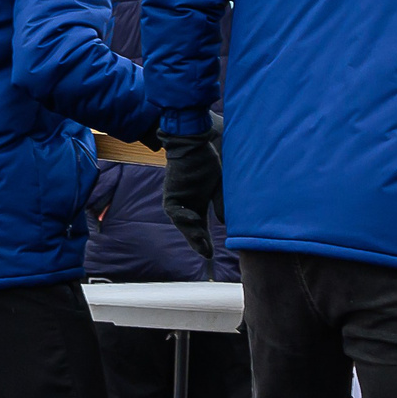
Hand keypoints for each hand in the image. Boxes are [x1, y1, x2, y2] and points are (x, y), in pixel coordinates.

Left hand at [163, 128, 223, 258]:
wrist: (194, 143)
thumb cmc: (206, 161)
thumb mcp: (219, 186)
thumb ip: (221, 203)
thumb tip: (226, 223)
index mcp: (199, 205)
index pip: (201, 228)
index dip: (206, 241)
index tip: (212, 255)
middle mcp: (187, 205)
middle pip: (191, 230)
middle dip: (198, 242)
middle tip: (207, 254)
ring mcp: (178, 200)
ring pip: (182, 223)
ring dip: (190, 233)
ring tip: (201, 242)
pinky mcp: (171, 193)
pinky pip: (174, 210)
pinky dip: (183, 216)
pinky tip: (195, 220)